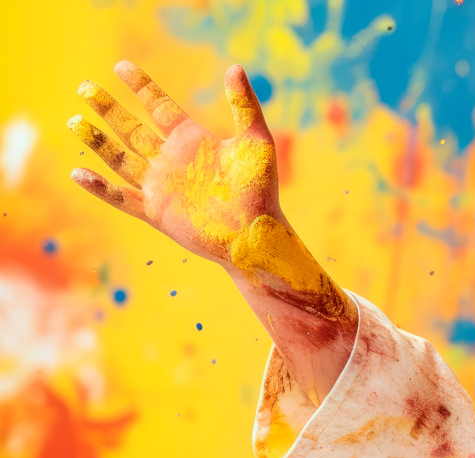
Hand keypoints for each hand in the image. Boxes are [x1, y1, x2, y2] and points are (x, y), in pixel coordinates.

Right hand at [68, 62, 351, 322]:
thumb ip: (244, 106)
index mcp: (191, 141)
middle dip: (108, 109)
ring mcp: (161, 186)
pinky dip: (99, 187)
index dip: (140, 86)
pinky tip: (79, 172)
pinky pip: (120, 197)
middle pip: (131, 129)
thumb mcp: (256, 142)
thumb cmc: (260, 191)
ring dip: (97, 142)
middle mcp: (171, 161)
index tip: (120, 66)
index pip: (158, 106)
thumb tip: (235, 67)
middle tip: (84, 88)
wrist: (255, 235)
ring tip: (74, 121)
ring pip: (120, 159)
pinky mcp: (155, 212)